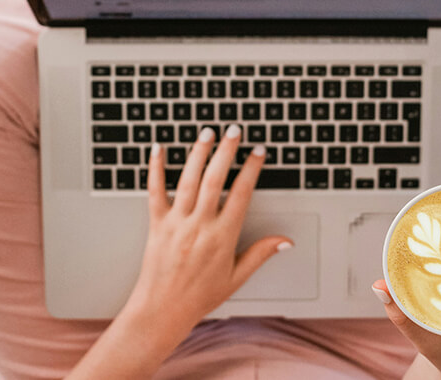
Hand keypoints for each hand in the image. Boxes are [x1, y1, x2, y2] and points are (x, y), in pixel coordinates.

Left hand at [67, 125, 291, 379]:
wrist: (162, 310)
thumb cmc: (199, 297)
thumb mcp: (237, 277)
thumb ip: (261, 254)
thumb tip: (285, 241)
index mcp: (223, 237)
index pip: (241, 194)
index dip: (252, 169)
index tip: (258, 152)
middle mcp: (200, 226)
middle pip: (215, 179)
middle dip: (226, 151)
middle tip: (235, 131)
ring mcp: (177, 223)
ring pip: (188, 180)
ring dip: (199, 153)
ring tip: (207, 133)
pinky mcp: (156, 224)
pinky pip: (155, 191)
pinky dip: (155, 168)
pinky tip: (158, 149)